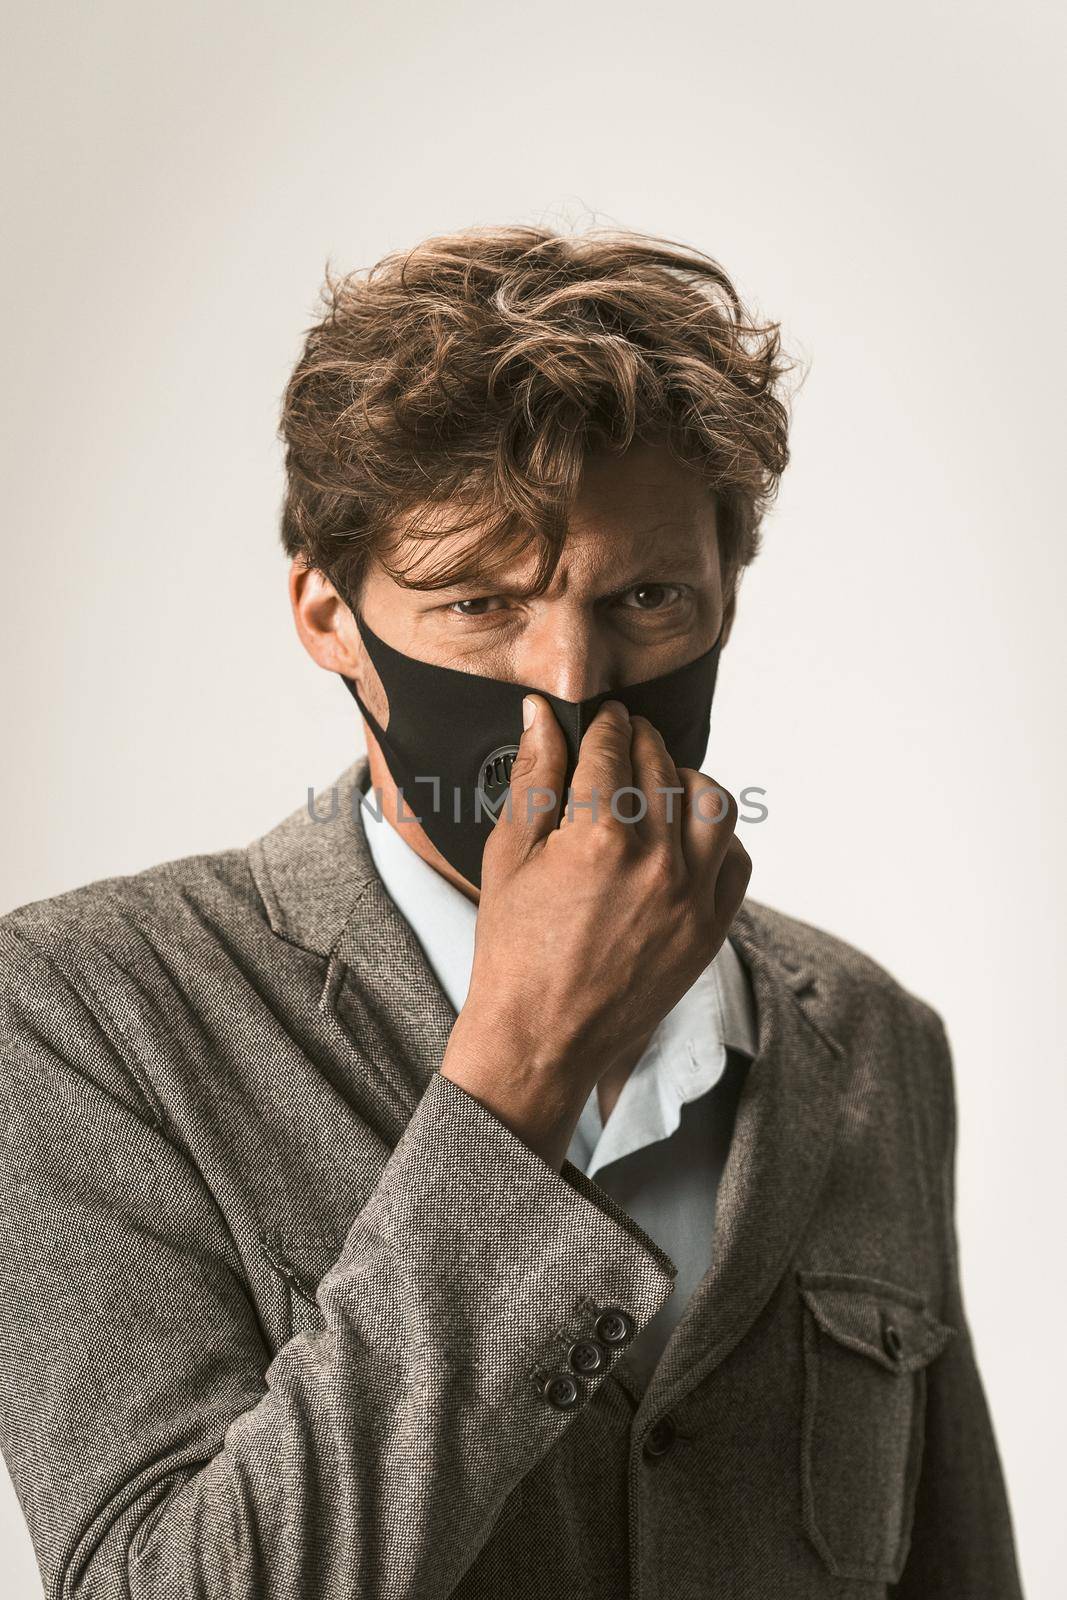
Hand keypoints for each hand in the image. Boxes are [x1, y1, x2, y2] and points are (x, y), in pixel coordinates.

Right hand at [440, 694, 751, 1170]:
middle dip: (641, 741)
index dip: (605, 723)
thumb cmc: (513, 949)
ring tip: (661, 783)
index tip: (603, 716)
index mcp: (599, 836)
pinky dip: (716, 838)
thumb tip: (540, 714)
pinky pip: (735, 860)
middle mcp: (656, 861)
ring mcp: (691, 897)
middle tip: (624, 739)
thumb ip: (533, 776)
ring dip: (686, 780)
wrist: (541, 1037)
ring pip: (713, 803)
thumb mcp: (508, 854)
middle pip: (662, 765)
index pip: (613, 748)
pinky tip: (686, 837)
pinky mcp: (711, 929)